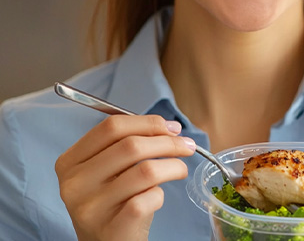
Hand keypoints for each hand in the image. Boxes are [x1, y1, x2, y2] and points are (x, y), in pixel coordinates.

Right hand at [55, 114, 195, 240]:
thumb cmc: (113, 201)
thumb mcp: (109, 170)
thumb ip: (129, 144)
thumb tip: (171, 128)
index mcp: (70, 161)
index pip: (111, 127)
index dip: (148, 122)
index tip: (172, 127)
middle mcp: (74, 183)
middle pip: (131, 145)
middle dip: (168, 142)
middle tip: (187, 146)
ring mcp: (91, 207)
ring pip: (145, 170)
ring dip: (173, 166)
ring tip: (181, 169)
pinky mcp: (111, 227)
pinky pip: (149, 198)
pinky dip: (161, 193)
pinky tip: (159, 196)